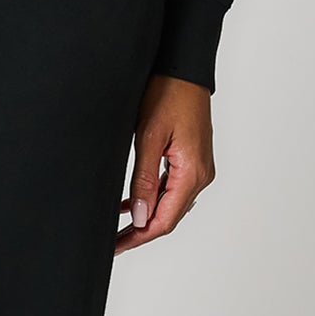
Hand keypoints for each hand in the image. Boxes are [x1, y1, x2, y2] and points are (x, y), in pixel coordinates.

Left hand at [116, 75, 213, 253]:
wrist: (184, 69)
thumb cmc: (168, 94)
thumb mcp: (148, 138)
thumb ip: (143, 180)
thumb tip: (140, 217)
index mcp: (192, 172)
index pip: (165, 219)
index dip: (140, 237)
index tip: (117, 246)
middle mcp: (201, 175)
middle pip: (169, 216)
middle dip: (141, 231)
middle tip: (113, 243)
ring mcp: (199, 168)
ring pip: (170, 204)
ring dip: (146, 216)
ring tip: (118, 228)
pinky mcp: (192, 160)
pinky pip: (172, 188)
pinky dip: (153, 199)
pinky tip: (132, 204)